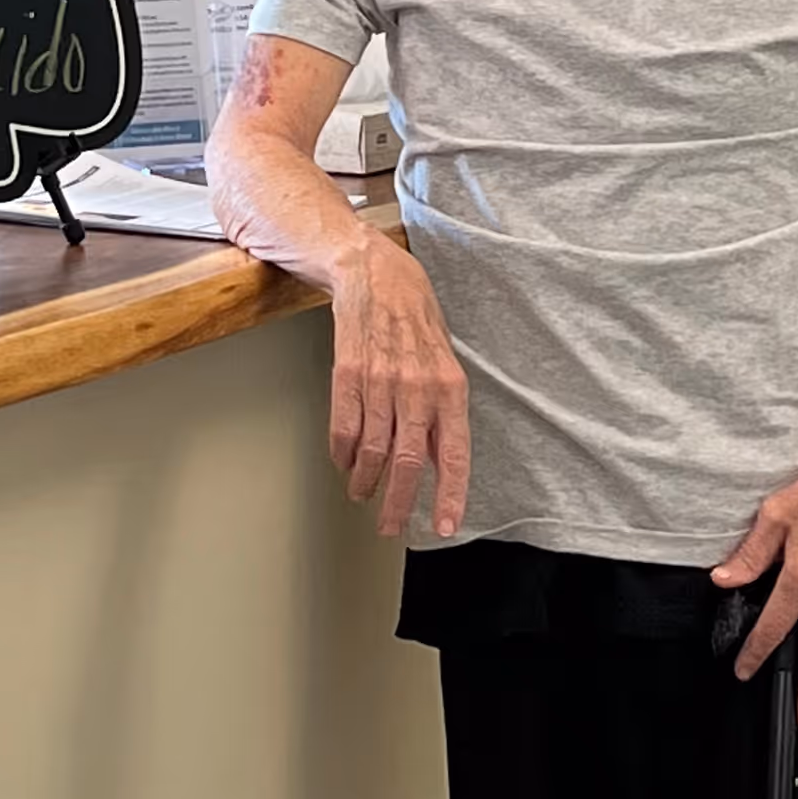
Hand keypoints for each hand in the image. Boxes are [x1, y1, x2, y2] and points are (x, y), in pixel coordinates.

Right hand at [328, 240, 469, 538]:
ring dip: (366, 481)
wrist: (374, 272)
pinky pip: (344, 428)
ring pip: (373, 451)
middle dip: (399, 503)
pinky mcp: (348, 373)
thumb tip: (442, 461)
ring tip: (364, 494)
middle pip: (408, 463)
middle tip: (390, 525)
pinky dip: (342, 454)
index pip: (454, 453)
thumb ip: (443, 412)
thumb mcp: (444, 361)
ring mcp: (381, 381)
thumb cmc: (414, 315)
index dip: (450, 495)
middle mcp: (418, 388)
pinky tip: (344, 463)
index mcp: (450, 387)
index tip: (446, 526)